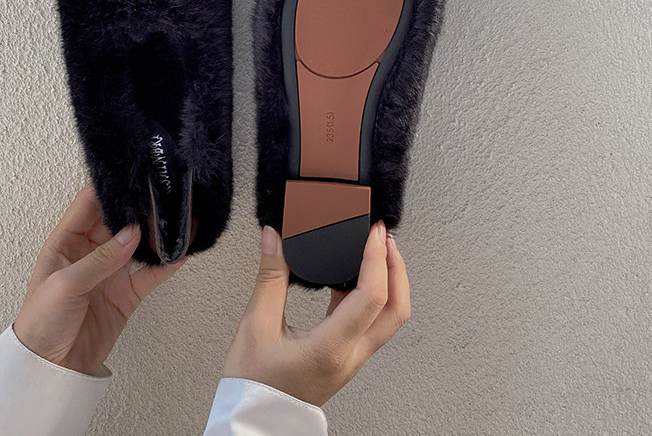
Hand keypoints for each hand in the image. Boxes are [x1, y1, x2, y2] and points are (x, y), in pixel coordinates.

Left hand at [13, 183, 184, 375]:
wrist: (49, 372)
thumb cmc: (41, 323)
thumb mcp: (65, 286)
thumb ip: (99, 260)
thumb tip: (131, 233)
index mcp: (67, 241)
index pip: (90, 203)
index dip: (110, 187)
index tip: (132, 175)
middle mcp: (90, 251)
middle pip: (119, 219)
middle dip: (139, 206)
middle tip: (162, 193)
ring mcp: (110, 272)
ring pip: (138, 243)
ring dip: (155, 233)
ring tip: (177, 218)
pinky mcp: (126, 293)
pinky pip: (150, 273)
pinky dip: (167, 263)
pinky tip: (181, 252)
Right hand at [223, 221, 409, 406]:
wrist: (254, 422)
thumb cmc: (254, 386)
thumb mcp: (256, 325)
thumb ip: (270, 277)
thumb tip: (274, 240)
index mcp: (331, 347)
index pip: (372, 297)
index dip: (376, 259)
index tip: (372, 233)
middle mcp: (350, 356)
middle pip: (397, 309)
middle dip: (396, 267)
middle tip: (383, 237)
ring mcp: (351, 360)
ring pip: (389, 319)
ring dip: (390, 281)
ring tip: (374, 252)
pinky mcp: (345, 359)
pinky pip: (372, 324)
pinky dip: (373, 295)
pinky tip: (351, 279)